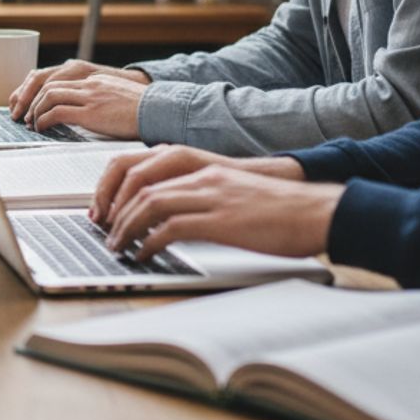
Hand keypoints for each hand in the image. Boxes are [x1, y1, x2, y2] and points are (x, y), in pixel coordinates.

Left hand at [8, 60, 147, 121]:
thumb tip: (84, 112)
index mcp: (94, 78)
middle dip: (30, 99)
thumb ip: (97, 98)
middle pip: (47, 84)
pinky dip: (44, 120)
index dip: (37, 91)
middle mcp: (89, 83)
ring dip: (35, 110)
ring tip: (31, 123)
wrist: (160, 110)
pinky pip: (57, 112)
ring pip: (49, 96)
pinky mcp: (92, 112)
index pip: (56, 78)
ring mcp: (90, 96)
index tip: (29, 103)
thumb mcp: (116, 96)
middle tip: (23, 114)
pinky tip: (42, 128)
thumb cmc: (143, 109)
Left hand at [101, 164, 342, 261]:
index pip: (141, 166)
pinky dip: (150, 241)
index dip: (115, 187)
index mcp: (201, 165)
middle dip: (113, 207)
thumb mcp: (231, 191)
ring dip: (126, 226)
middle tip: (103, 230)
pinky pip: (171, 227)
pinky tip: (144, 253)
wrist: (316, 211)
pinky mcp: (220, 221)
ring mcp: (211, 196)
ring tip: (117, 245)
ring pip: (149, 203)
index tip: (104, 209)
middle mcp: (202, 175)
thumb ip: (200, 195)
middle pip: (138, 183)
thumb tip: (169, 216)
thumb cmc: (279, 207)